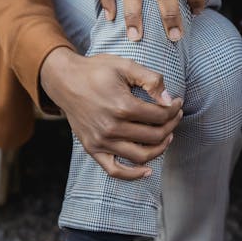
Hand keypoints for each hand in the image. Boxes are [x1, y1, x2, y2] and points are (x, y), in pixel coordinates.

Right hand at [40, 47, 183, 179]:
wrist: (65, 80)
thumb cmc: (96, 70)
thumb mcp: (125, 65)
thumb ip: (151, 80)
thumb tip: (169, 100)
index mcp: (122, 106)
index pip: (160, 116)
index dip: (174, 109)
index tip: (177, 102)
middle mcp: (112, 127)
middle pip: (154, 136)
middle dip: (171, 125)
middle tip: (174, 116)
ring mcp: (101, 141)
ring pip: (140, 155)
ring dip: (160, 148)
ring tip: (167, 136)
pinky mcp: (92, 148)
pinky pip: (114, 170)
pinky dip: (132, 175)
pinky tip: (147, 170)